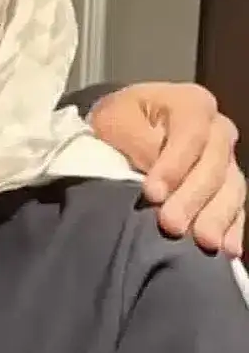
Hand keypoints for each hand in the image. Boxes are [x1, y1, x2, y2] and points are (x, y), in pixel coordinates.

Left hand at [89, 82, 244, 255]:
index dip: (174, 165)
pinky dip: (232, 227)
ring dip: (217, 216)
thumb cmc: (118, 121)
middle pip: (214, 165)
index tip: (152, 193)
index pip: (191, 135)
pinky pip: (236, 206)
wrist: (122, 128)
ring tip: (204, 242)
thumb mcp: (116, 120)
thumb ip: (139, 141)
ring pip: (230, 187)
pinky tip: (227, 247)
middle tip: (171, 225)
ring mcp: (225, 158)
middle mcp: (217, 129)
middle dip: (193, 197)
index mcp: (192, 104)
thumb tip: (156, 168)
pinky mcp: (226, 185)